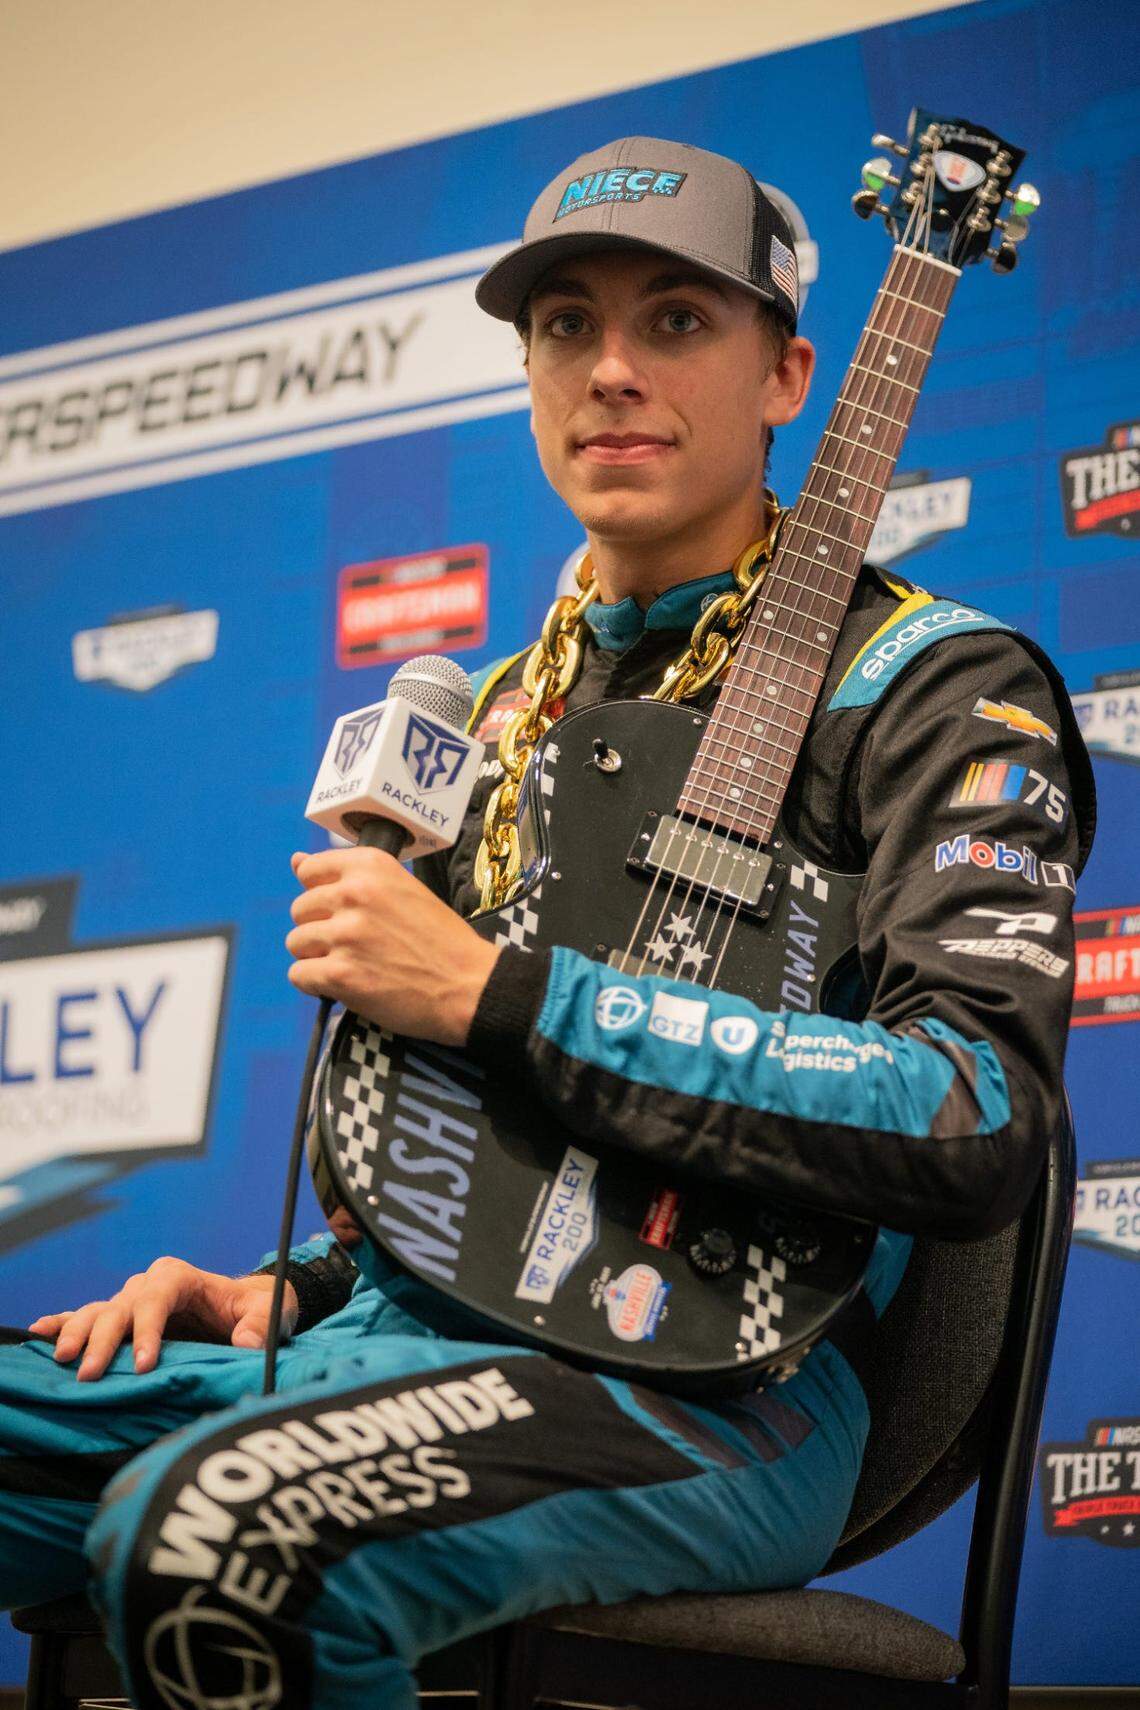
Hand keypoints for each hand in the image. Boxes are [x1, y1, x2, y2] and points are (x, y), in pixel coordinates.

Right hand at [26, 1258, 298, 1381]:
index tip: (145, 1365)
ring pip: (97, 1312)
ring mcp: (132, 1302)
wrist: (246, 1308)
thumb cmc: (257, 1308)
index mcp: (182, 1278)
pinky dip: (64, 1324)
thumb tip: (246, 1343)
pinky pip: (88, 1318)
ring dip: (78, 1334)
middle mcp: (150, 1285)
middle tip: (91, 1375)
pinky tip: (39, 1333)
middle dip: (105, 1340)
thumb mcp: (268, 1312)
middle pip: (121, 1307)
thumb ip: (259, 1324)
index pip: (158, 1297)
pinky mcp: (123, 1321)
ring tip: (61, 1359)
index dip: (148, 1329)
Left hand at [286, 847, 499, 1044]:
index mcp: (371, 866)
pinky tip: (346, 984)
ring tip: (354, 965)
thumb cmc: (440, 939)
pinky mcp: (340, 974)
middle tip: (356, 945)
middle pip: (300, 910)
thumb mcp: (401, 890)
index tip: (342, 912)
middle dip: (320, 929)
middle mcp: (354, 894)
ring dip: (318, 958)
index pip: (309, 870)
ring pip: (296, 943)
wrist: (469, 985)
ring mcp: (345, 934)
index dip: (320, 895)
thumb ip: (349, 876)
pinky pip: (298, 975)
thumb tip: (296, 860)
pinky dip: (317, 984)